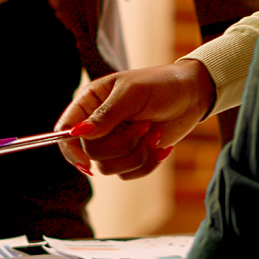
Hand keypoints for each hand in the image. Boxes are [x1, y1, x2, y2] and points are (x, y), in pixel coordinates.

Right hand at [55, 60, 215, 179]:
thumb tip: (77, 134)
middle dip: (122, 146)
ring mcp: (115, 142)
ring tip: (153, 132)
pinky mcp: (133, 156)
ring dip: (137, 154)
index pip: (65, 131)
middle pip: (91, 154)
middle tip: (144, 126)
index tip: (86, 162)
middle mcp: (98, 125)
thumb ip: (105, 115)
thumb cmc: (161, 84)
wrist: (193, 95)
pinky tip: (161, 144)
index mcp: (90, 102)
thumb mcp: (133, 94)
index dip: (71, 149)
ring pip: (110, 168)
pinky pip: (129, 174)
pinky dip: (148, 163)